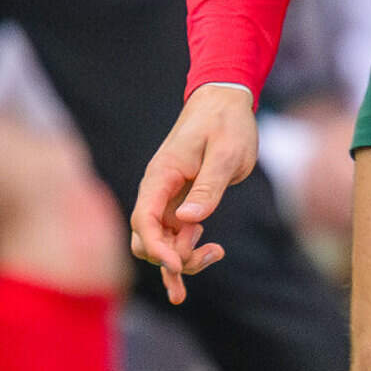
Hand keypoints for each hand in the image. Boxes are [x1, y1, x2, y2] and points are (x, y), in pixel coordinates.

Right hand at [128, 83, 261, 304]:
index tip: (178, 266)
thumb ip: (208, 186)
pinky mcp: (182, 203)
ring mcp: (167, 199)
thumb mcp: (226, 153)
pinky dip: (188, 251)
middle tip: (212, 251)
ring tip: (217, 251)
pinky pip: (176, 235)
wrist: (224, 104)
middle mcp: (157, 191)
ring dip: (183, 257)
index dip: (157, 247)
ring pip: (161, 242)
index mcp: (161, 177)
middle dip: (171, 257)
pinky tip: (211, 255)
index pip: (144, 220)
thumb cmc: (226, 125)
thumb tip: (188, 220)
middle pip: (146, 238)